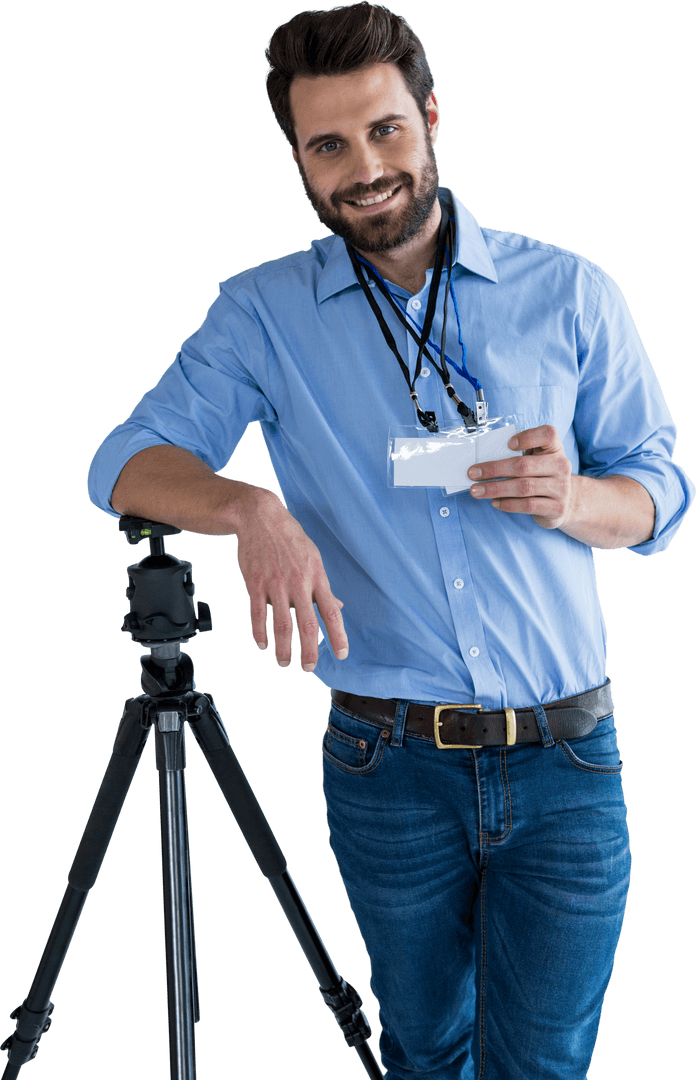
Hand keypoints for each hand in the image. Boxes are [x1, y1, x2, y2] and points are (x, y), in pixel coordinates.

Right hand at [235, 488, 348, 670]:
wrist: (260, 518)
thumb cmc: (290, 538)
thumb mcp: (314, 558)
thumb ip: (323, 586)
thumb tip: (338, 607)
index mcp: (316, 577)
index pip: (331, 611)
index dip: (337, 635)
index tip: (341, 654)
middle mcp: (298, 583)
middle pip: (307, 624)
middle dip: (310, 651)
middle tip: (309, 668)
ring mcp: (275, 585)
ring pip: (282, 625)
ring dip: (283, 648)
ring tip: (284, 662)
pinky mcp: (255, 584)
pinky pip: (258, 614)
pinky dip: (259, 633)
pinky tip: (262, 644)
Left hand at [468, 424, 572, 528]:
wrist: (565, 502)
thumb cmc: (542, 476)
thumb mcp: (536, 460)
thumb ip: (518, 456)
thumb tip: (484, 462)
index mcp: (554, 448)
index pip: (548, 434)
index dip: (528, 437)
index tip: (508, 444)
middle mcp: (561, 466)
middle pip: (524, 465)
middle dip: (494, 469)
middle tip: (473, 473)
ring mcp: (561, 488)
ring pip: (523, 487)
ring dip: (495, 488)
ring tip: (477, 490)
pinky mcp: (556, 507)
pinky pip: (528, 505)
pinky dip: (508, 504)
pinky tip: (495, 502)